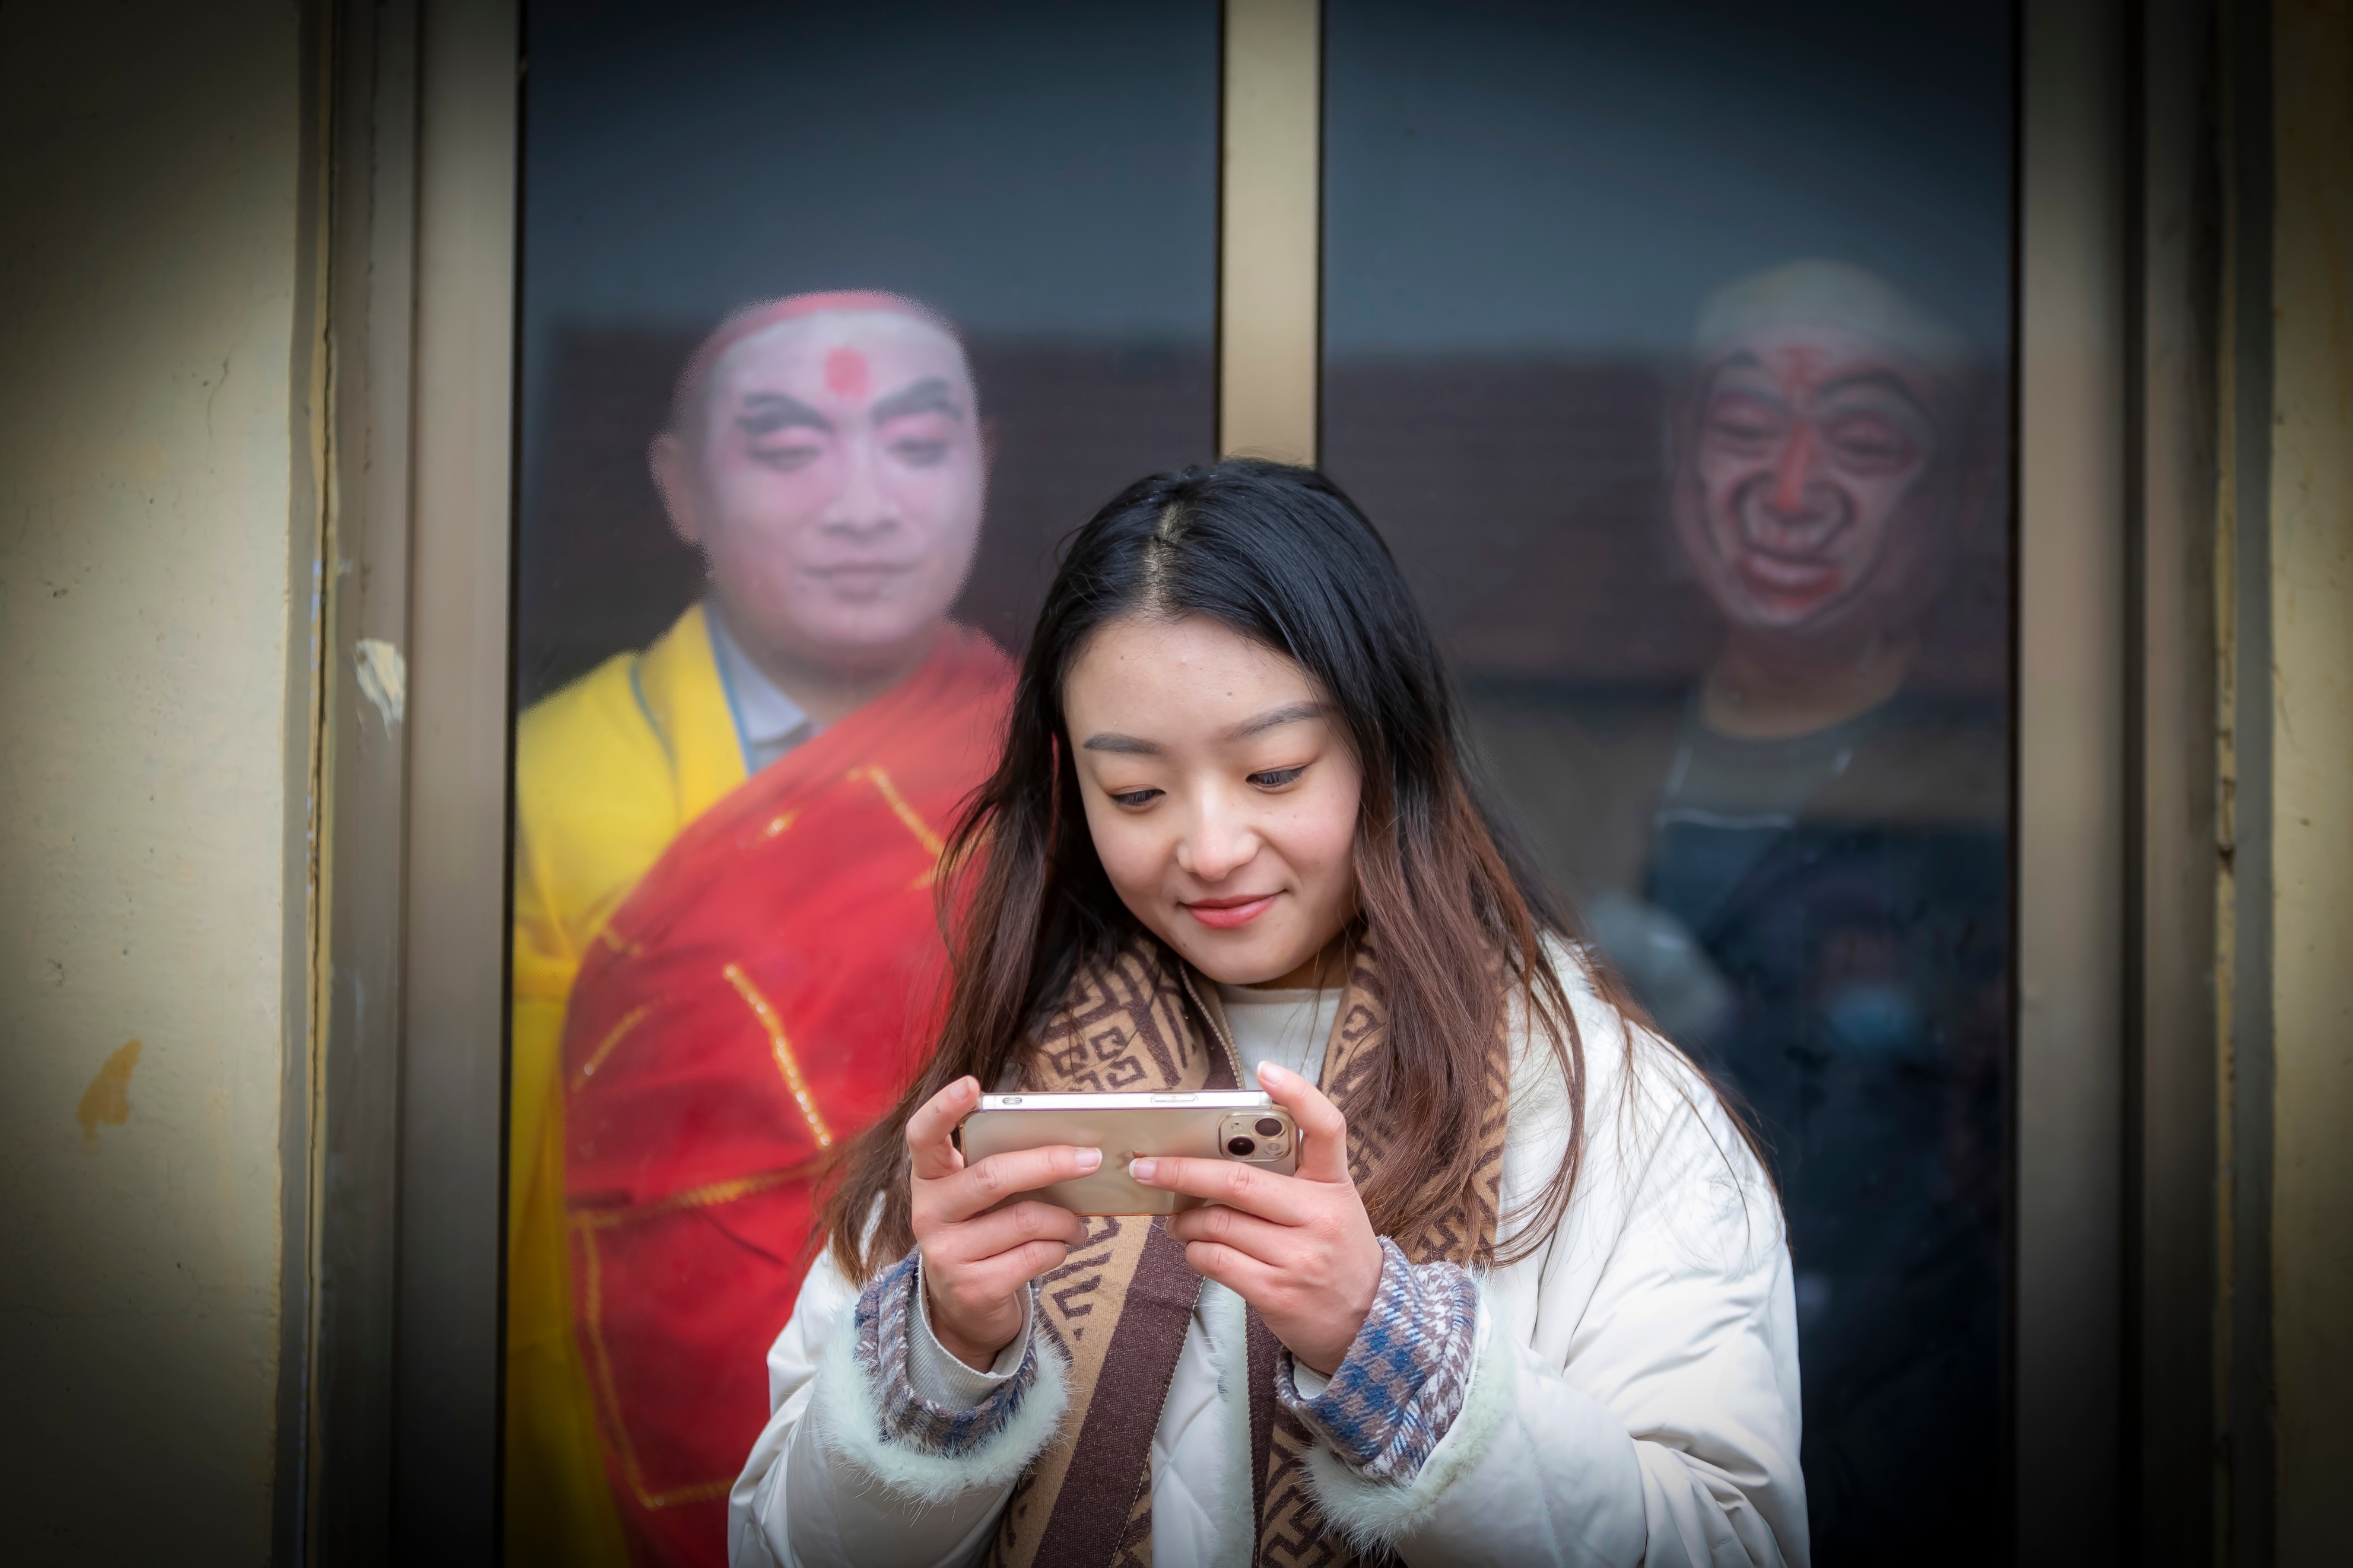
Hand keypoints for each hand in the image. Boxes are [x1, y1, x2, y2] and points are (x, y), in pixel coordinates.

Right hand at [907, 1076, 1095, 1369]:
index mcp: (929, 1178)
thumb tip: (1070, 1144)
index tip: (972, 1084)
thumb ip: (1003, 1167)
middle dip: (1050, 1164)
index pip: (923, 1135)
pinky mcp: (972, 1288)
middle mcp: (928, 1213)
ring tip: (1079, 1224)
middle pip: (993, 1176)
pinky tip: (1061, 1247)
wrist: (964, 1307)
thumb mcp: (980, 1198)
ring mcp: (946, 1254)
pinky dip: (1059, 1249)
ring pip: (1025, 1220)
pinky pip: (1035, 1256)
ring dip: (1066, 1221)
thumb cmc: (983, 1231)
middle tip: (1091, 1159)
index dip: (944, 1107)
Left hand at [1140, 1062, 1381, 1375]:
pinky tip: (1196, 1249)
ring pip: (1218, 1223)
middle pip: (1238, 1181)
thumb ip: (1288, 1181)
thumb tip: (1212, 1158)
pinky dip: (1195, 1252)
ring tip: (1176, 1221)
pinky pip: (1216, 1260)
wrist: (1369, 1324)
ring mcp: (1300, 1257)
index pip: (1327, 1127)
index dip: (1298, 1094)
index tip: (1266, 1070)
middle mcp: (1320, 1216)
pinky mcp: (1277, 1292)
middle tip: (1146, 1168)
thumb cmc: (1335, 1253)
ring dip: (1184, 1222)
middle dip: (1181, 1172)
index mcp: (1334, 1185)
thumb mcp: (1329, 1207)